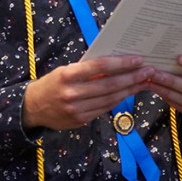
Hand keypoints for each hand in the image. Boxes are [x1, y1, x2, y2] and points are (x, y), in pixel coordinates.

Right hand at [23, 55, 152, 130]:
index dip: (121, 63)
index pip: (99, 67)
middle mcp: (72, 94)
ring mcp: (77, 110)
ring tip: (143, 81)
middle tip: (148, 71)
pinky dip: (118, 100)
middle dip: (132, 77)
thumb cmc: (52, 83)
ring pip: (110, 99)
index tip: (138, 59)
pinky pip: (104, 109)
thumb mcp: (65, 70)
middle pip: (109, 85)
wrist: (33, 107)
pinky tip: (128, 93)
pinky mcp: (81, 120)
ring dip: (130, 90)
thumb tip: (116, 64)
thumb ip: (87, 69)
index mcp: (67, 75)